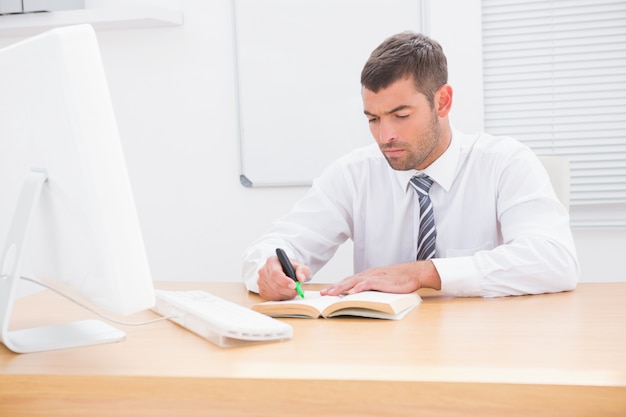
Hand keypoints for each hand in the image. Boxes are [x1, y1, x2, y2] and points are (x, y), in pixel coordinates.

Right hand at [257, 255, 310, 300]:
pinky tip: (285, 292)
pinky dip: (281, 297)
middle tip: (297, 290)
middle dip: (289, 290)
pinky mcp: (261, 291)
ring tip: (292, 290)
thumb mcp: (298, 265)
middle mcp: (264, 271)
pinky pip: (272, 298)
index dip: (285, 281)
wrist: (282, 270)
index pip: (276, 273)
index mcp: (272, 261)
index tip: (294, 285)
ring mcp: (261, 281)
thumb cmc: (289, 267)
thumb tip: (300, 278)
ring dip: (286, 295)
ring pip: (275, 293)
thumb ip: (302, 270)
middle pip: (275, 285)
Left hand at [320, 260, 440, 295]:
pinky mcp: (383, 281)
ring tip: (332, 293)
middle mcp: (368, 275)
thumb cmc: (399, 279)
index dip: (336, 286)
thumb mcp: (381, 284)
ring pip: (355, 281)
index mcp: (367, 276)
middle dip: (334, 287)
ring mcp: (375, 277)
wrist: (413, 273)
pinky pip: (369, 283)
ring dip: (342, 287)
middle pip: (348, 280)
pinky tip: (353, 291)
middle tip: (323, 294)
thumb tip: (358, 296)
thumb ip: (370, 288)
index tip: (326, 292)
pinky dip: (360, 286)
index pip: (348, 281)